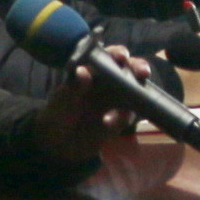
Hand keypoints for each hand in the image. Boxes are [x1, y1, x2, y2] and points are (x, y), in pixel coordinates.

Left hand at [36, 63, 168, 167]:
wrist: (58, 145)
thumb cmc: (58, 114)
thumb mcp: (61, 100)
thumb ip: (73, 87)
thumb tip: (83, 70)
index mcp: (94, 71)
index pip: (109, 57)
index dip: (117, 54)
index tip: (122, 56)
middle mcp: (110, 83)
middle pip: (130, 70)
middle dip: (138, 67)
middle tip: (142, 72)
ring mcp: (118, 101)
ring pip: (135, 91)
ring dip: (138, 92)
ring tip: (131, 98)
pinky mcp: (120, 120)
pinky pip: (127, 116)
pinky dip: (121, 117)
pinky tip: (108, 122)